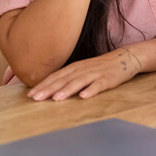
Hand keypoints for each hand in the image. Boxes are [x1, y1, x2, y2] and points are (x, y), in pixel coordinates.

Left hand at [27, 47, 141, 100]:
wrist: (125, 58)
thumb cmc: (101, 67)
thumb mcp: (83, 69)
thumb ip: (69, 77)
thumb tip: (51, 88)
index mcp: (75, 67)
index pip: (56, 76)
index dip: (43, 85)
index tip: (30, 95)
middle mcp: (83, 69)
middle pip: (64, 79)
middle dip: (49, 89)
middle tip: (36, 98)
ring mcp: (96, 73)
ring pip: (80, 81)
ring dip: (67, 90)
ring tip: (56, 98)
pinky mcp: (109, 78)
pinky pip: (99, 84)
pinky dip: (91, 89)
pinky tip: (84, 96)